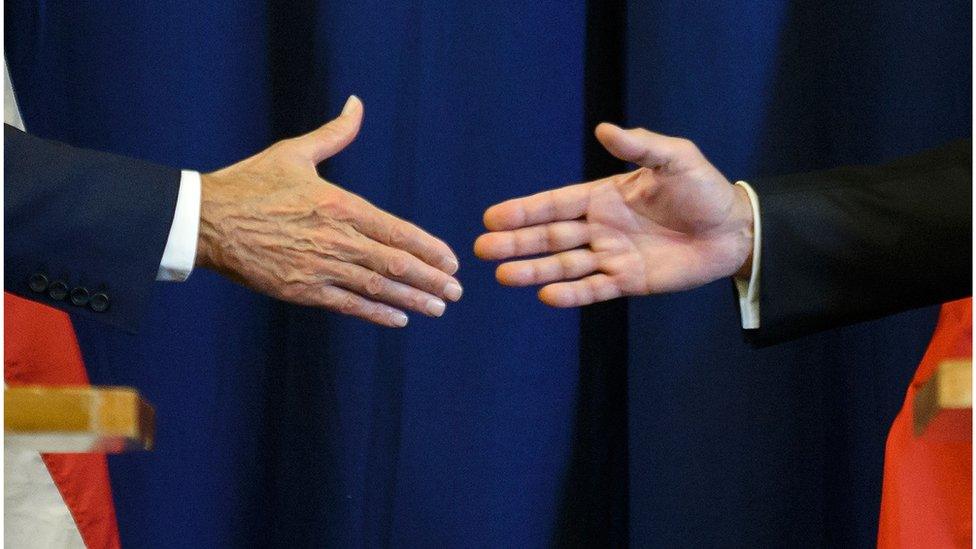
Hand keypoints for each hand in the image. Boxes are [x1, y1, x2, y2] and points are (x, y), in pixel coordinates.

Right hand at [196, 96, 461, 326]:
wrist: (204, 219)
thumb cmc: (249, 183)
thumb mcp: (295, 152)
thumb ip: (335, 134)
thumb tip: (357, 104)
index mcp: (340, 204)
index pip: (397, 230)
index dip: (428, 248)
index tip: (451, 261)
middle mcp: (336, 238)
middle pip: (395, 263)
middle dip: (431, 279)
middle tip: (456, 292)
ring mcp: (319, 267)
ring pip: (377, 287)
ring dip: (413, 299)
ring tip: (439, 308)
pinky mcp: (300, 290)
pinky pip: (347, 305)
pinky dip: (376, 313)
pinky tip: (400, 319)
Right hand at [474, 123, 753, 306]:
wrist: (734, 230)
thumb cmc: (705, 190)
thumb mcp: (676, 160)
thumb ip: (640, 146)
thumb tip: (604, 129)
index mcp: (605, 196)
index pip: (556, 204)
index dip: (525, 210)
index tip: (493, 217)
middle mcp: (601, 227)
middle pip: (550, 236)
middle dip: (517, 243)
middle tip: (482, 250)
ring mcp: (612, 256)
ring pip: (564, 265)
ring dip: (534, 270)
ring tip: (502, 275)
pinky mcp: (628, 282)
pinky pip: (593, 289)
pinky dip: (570, 294)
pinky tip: (545, 296)